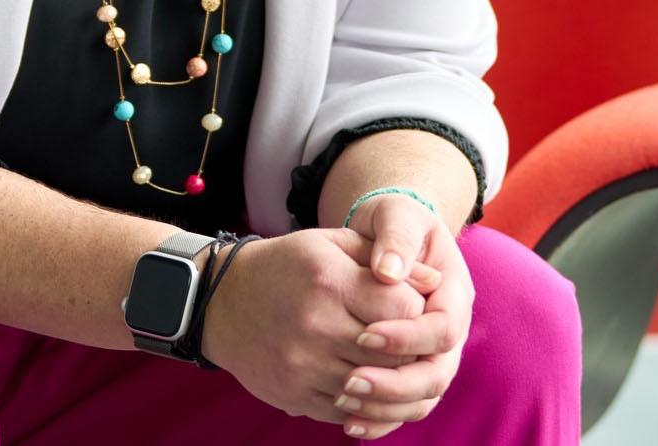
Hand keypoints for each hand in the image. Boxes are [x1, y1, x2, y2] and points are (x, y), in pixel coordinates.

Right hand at [197, 228, 440, 426]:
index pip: (402, 307)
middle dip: (413, 348)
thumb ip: (381, 258)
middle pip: (395, 352)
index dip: (418, 307)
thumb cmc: (286, 266)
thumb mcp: (329, 244)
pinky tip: (371, 384)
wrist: (222, 303)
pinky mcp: (295, 395)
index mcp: (329, 282)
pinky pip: (348, 412)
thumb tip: (435, 283)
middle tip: (415, 340)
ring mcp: (304, 366)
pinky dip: (368, 403)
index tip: (415, 305)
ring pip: (375, 387)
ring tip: (398, 364)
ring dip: (395, 380)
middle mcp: (317, 326)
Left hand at [330, 194, 474, 438]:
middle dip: (395, 384)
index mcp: (454, 293)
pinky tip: (349, 423)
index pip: (443, 328)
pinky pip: (404, 407)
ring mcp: (433, 354)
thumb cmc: (394, 222)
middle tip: (349, 381)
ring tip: (342, 401)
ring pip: (422, 398)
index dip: (407, 337)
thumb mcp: (397, 216)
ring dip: (385, 407)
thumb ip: (396, 238)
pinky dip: (380, 419)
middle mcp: (450, 331)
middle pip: (437, 374)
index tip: (364, 334)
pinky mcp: (411, 370)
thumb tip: (389, 271)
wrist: (390, 237)